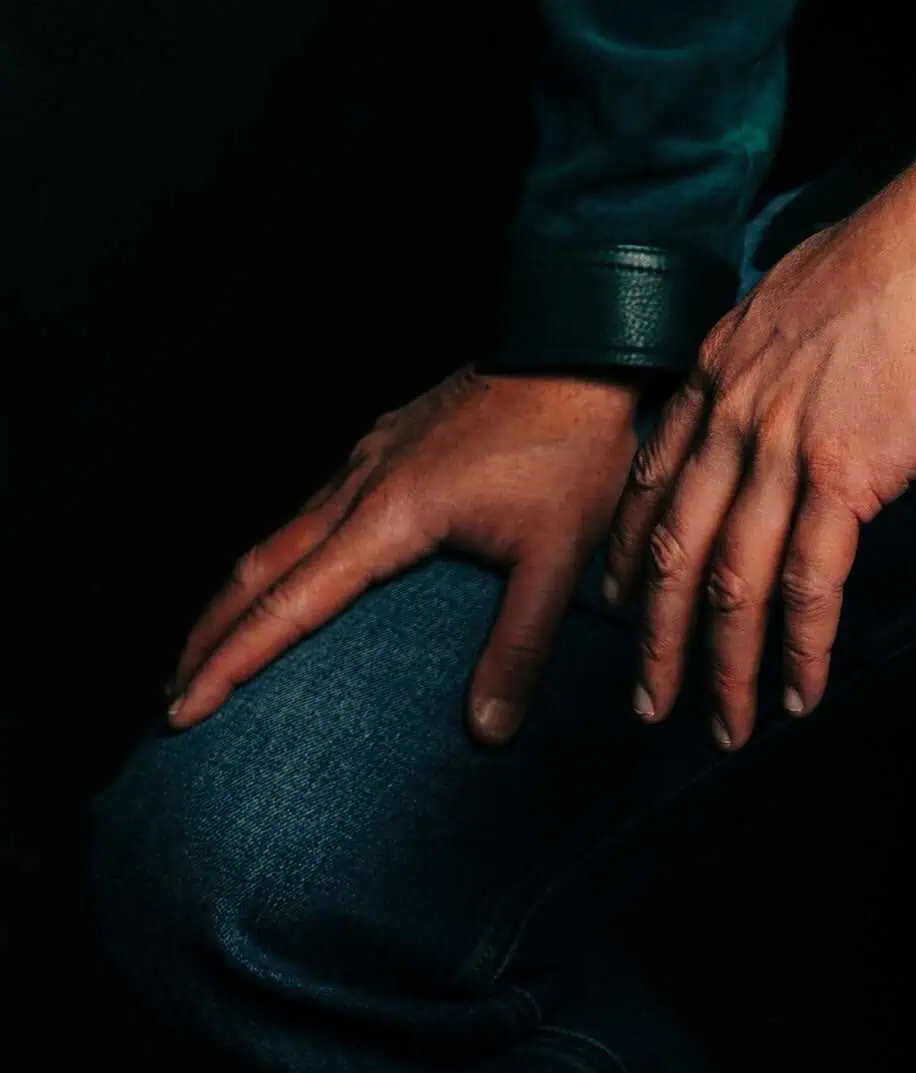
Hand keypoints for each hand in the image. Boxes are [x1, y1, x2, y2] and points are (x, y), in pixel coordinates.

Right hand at [166, 366, 641, 743]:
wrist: (584, 340)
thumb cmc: (575, 443)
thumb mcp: (559, 552)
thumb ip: (521, 644)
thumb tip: (488, 732)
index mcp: (388, 517)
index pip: (289, 605)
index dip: (231, 662)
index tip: (181, 710)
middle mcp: (362, 483)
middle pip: (260, 567)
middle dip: (210, 634)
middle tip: (173, 692)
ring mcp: (372, 453)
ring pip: (283, 530)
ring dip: (241, 590)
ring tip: (217, 640)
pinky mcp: (392, 436)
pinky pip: (316, 502)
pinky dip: (284, 549)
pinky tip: (297, 562)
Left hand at [604, 130, 915, 746]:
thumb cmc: (902, 257)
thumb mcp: (800, 296)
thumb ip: (773, 357)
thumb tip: (782, 393)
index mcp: (721, 365)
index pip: (652, 476)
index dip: (632, 552)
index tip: (622, 604)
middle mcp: (735, 410)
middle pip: (675, 546)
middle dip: (657, 638)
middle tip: (648, 702)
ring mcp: (784, 442)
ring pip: (734, 579)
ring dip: (725, 666)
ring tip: (727, 726)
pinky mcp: (846, 470)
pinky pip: (811, 580)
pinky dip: (802, 646)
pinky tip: (802, 689)